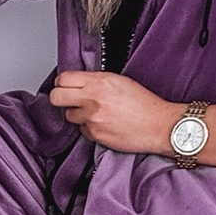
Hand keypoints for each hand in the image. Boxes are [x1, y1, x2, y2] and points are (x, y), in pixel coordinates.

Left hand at [48, 71, 175, 153]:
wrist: (159, 125)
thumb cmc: (145, 103)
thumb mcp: (120, 81)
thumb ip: (96, 80)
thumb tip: (80, 83)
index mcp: (99, 82)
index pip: (63, 79)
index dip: (63, 83)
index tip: (66, 85)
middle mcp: (92, 99)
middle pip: (56, 97)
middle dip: (60, 98)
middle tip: (68, 99)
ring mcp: (92, 119)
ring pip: (69, 115)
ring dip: (78, 114)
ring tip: (96, 113)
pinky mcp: (95, 135)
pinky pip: (82, 130)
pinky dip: (90, 127)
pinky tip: (105, 124)